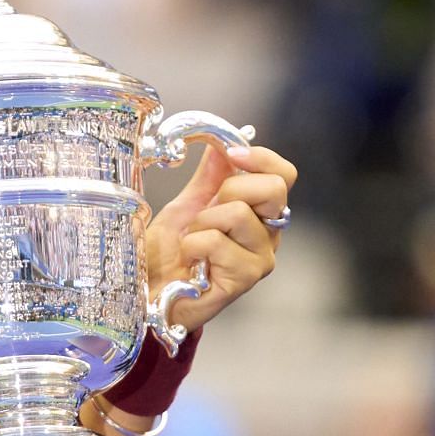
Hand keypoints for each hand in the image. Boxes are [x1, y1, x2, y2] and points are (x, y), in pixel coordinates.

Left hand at [143, 143, 296, 335]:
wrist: (151, 293)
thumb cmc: (171, 255)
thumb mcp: (188, 205)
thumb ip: (210, 177)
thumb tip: (222, 142)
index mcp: (260, 213)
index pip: (283, 175)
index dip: (260, 158)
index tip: (231, 154)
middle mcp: (269, 235)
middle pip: (273, 188)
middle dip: (230, 189)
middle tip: (206, 210)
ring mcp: (260, 259)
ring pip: (238, 213)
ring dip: (201, 223)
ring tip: (192, 242)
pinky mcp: (245, 279)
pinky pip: (217, 241)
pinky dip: (193, 246)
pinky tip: (191, 262)